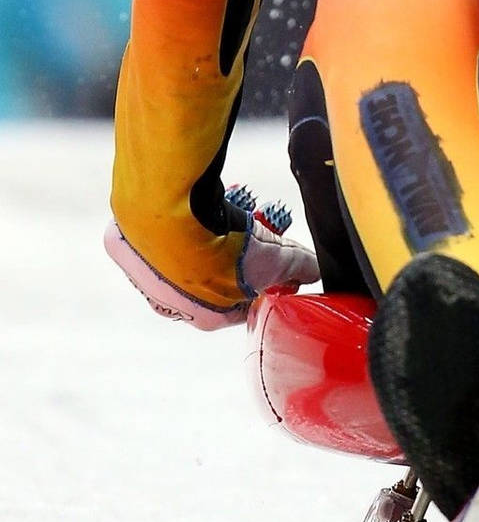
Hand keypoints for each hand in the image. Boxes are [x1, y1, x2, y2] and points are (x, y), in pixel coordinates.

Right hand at [105, 194, 318, 328]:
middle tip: (244, 225)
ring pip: (178, 257)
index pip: (243, 302)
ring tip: (217, 210)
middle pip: (210, 277)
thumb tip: (314, 269)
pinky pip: (152, 235)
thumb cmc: (220, 248)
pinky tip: (186, 204)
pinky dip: (168, 221)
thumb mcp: (275, 259)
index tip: (268, 254)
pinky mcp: (122, 247)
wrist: (167, 219)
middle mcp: (172, 305)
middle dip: (230, 253)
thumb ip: (298, 267)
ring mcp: (144, 278)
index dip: (261, 278)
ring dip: (198, 237)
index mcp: (208, 317)